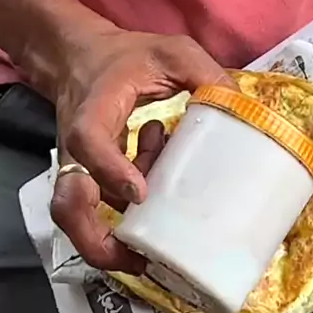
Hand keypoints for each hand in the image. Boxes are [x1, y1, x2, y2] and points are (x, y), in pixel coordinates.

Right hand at [50, 29, 230, 272]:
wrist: (76, 57)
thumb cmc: (125, 57)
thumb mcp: (171, 53)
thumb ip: (207, 74)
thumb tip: (245, 111)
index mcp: (95, 109)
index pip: (89, 141)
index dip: (110, 170)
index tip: (141, 193)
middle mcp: (78, 146)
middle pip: (67, 203)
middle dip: (96, 241)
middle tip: (138, 259)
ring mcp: (78, 167)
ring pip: (78, 216)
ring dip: (115, 236)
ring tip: (153, 251)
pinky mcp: (87, 179)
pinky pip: (96, 211)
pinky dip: (124, 220)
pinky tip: (157, 204)